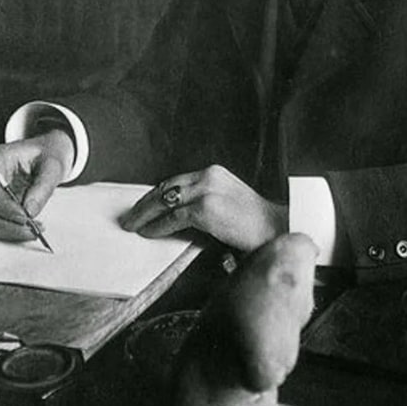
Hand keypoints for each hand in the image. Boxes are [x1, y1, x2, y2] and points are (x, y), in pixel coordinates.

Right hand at [0, 130, 74, 240]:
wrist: (48, 155)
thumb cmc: (48, 156)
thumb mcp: (53, 167)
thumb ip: (42, 187)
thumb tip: (30, 212)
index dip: (1, 204)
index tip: (23, 217)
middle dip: (4, 223)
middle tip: (30, 229)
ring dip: (6, 230)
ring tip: (33, 230)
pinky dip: (6, 230)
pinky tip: (26, 229)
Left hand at [120, 164, 287, 252]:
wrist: (276, 229)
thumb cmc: (254, 223)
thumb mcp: (227, 202)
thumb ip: (204, 201)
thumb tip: (175, 214)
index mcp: (214, 172)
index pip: (176, 181)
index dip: (156, 194)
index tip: (143, 205)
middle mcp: (209, 176)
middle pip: (166, 187)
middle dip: (145, 203)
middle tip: (130, 216)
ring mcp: (207, 190)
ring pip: (165, 200)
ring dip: (145, 214)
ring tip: (132, 225)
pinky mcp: (206, 208)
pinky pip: (173, 217)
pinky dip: (158, 226)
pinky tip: (148, 233)